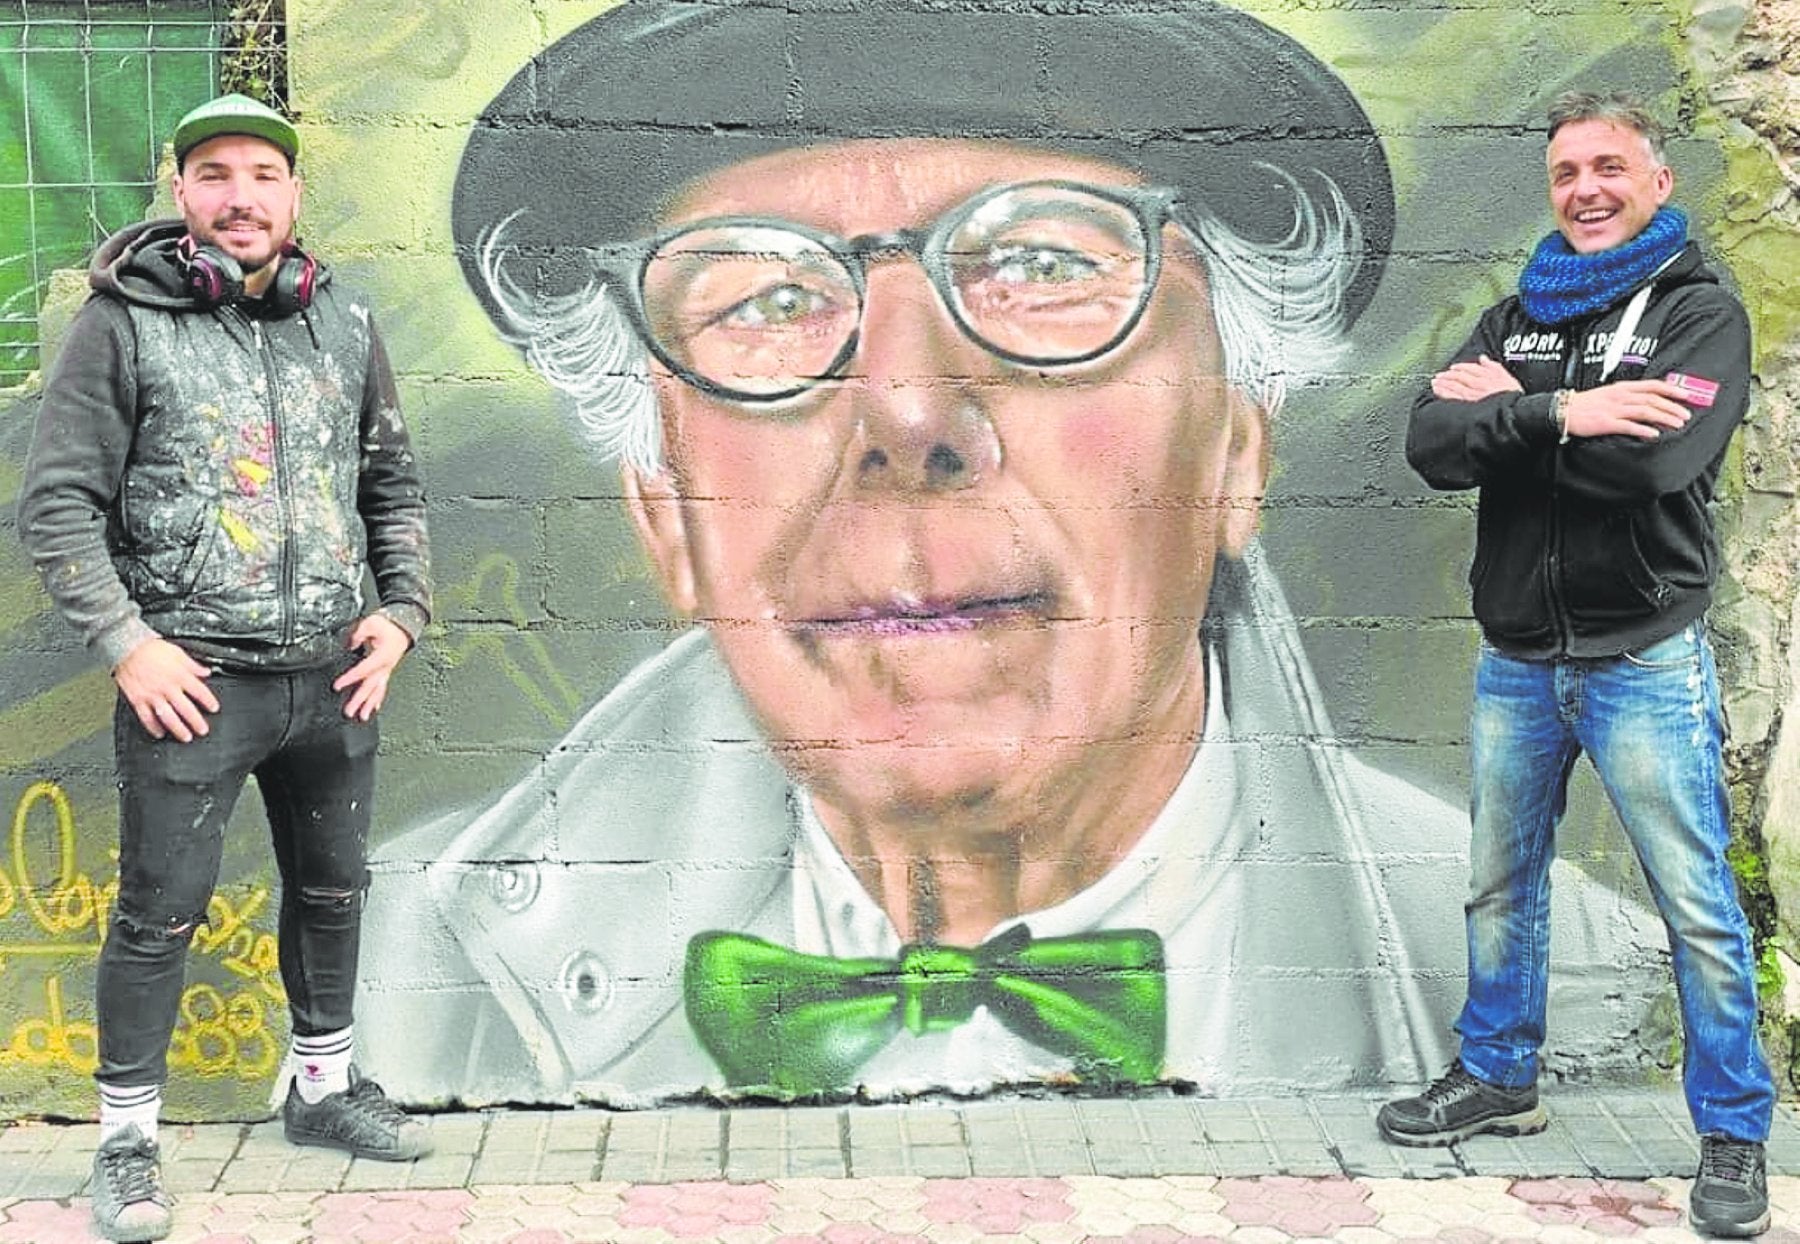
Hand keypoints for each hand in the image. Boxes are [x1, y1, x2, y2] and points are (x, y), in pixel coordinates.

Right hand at [113, 638, 217, 741]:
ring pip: (168, 716)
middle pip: (185, 708)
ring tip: (186, 737)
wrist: (127, 648)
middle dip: (196, 721)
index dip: (208, 701)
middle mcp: (167, 688)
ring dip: (178, 729)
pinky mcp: (138, 700)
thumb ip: (193, 665)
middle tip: (202, 730)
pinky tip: (160, 733)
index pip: (199, 691)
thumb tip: (206, 671)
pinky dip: (153, 727)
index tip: (213, 708)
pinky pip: (146, 717)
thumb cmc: (151, 649)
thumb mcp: (178, 653)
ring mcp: (152, 695)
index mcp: (179, 676)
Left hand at [334, 613, 412, 719]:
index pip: (363, 670)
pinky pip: (381, 687)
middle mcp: (386, 666)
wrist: (404, 625)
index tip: (337, 686)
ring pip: (377, 690)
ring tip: (362, 717)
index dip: (350, 678)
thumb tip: (350, 645)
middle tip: (349, 712)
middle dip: (360, 700)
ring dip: (369, 704)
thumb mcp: (371, 623)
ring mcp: (387, 669)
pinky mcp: (386, 670)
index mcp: (383, 655)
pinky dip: (377, 699)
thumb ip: (358, 635)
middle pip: (371, 686)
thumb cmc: (389, 625)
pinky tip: (373, 708)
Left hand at [1431, 355, 1522, 401]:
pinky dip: (1443, 392)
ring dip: (1443, 382)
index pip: (1470, 368)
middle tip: (1439, 375)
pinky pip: (1453, 397)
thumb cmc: (1513, 397)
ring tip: (1435, 381)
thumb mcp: (1508, 378)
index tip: (1453, 367)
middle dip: (1448, 375)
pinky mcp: (1468, 405)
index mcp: (1487, 376)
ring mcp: (1472, 395)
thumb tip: (1483, 358)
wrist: (1516, 413)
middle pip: (1459, 377)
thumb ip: (1494, 367)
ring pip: (1454, 386)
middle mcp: (1478, 384)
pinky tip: (1437, 391)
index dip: (1460, 367)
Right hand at [1562, 379, 1693, 440]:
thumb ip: (1628, 396)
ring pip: (1644, 411)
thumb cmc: (1585, 405)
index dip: (1671, 390)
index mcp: (1622, 388)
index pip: (1652, 386)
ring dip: (1663, 417)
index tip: (1685, 395)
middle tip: (1685, 414)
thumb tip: (1648, 402)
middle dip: (1672, 406)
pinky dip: (1642, 429)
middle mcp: (1620, 397)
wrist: (1564, 411)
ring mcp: (1613, 409)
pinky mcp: (1606, 423)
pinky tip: (1653, 434)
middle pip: (1652, 400)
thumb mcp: (1609, 394)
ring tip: (1676, 424)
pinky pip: (1628, 425)